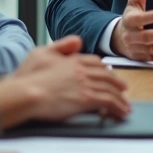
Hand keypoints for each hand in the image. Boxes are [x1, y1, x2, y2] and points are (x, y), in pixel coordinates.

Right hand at [0, 35, 130, 125]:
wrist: (27, 93)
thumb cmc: (29, 76)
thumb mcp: (42, 53)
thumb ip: (62, 46)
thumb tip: (78, 41)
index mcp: (73, 60)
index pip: (95, 63)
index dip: (105, 70)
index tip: (109, 74)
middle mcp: (82, 70)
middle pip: (106, 76)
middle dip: (117, 83)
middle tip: (123, 89)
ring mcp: (85, 84)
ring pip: (110, 89)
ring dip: (120, 99)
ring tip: (125, 106)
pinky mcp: (86, 99)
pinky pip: (108, 101)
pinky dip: (117, 107)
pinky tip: (121, 112)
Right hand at [111, 0, 152, 60]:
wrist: (117, 37)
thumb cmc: (130, 17)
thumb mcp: (134, 2)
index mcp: (130, 20)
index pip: (140, 19)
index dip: (151, 17)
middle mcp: (130, 35)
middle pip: (147, 37)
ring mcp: (134, 48)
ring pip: (150, 49)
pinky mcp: (139, 57)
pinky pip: (150, 58)